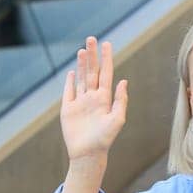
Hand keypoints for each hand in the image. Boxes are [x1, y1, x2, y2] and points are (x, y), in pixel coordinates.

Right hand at [60, 36, 128, 165]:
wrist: (88, 154)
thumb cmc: (105, 140)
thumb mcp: (117, 120)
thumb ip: (120, 100)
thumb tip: (124, 81)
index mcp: (104, 99)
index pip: (106, 73)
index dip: (106, 58)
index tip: (107, 44)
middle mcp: (92, 98)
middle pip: (92, 71)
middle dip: (92, 55)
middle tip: (91, 39)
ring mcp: (80, 102)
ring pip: (80, 78)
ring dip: (81, 65)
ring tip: (82, 50)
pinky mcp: (68, 109)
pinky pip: (68, 92)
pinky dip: (70, 81)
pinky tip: (72, 72)